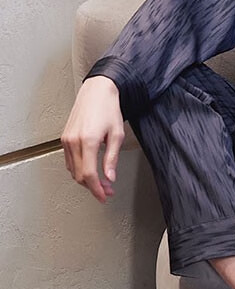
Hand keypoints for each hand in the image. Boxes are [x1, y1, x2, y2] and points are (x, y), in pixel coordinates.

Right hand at [61, 76, 124, 202]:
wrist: (96, 92)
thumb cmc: (108, 109)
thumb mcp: (116, 134)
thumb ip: (112, 158)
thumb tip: (109, 177)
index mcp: (88, 141)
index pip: (89, 174)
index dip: (96, 189)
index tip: (104, 196)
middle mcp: (74, 141)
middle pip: (79, 175)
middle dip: (93, 187)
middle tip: (107, 190)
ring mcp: (66, 140)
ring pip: (72, 170)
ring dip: (86, 179)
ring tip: (102, 181)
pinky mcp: (64, 138)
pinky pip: (69, 161)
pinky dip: (79, 169)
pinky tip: (90, 170)